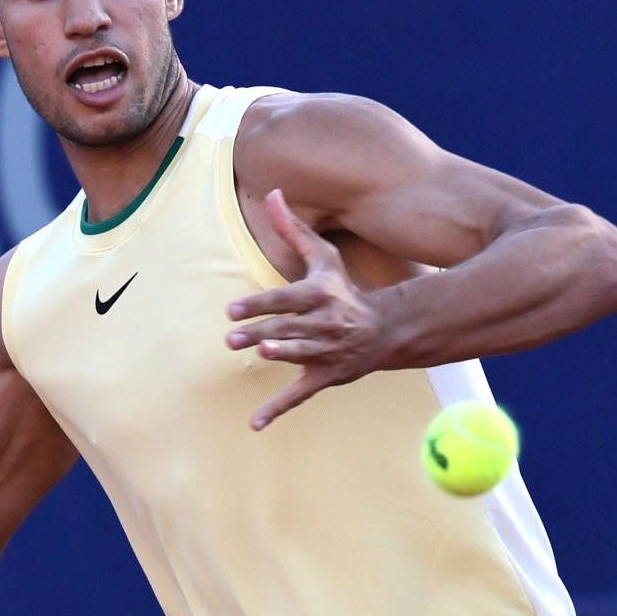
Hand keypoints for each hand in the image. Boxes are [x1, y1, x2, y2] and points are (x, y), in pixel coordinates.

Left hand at [226, 190, 394, 429]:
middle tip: (232, 338)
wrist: (384, 330)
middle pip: (289, 328)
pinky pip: (299, 395)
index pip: (286, 299)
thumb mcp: (323, 258)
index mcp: (319, 296)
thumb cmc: (344, 290)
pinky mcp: (325, 376)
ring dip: (281, 355)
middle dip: (263, 332)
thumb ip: (292, 229)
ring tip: (259, 355)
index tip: (232, 309)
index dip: (259, 303)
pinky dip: (277, 410)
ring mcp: (326, 352)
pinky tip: (254, 423)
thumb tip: (273, 192)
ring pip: (300, 355)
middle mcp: (324, 324)